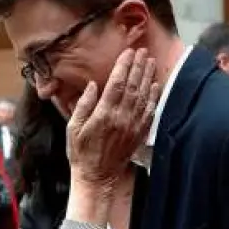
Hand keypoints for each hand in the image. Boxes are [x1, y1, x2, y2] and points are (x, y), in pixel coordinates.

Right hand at [67, 48, 159, 193]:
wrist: (98, 177)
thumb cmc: (82, 153)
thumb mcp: (73, 128)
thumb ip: (83, 105)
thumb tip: (92, 85)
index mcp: (103, 115)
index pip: (116, 84)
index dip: (123, 66)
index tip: (128, 53)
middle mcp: (121, 118)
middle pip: (133, 86)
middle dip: (138, 67)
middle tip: (143, 51)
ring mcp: (133, 126)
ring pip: (143, 96)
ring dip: (148, 77)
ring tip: (151, 62)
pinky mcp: (139, 134)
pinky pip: (149, 112)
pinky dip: (153, 97)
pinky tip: (155, 85)